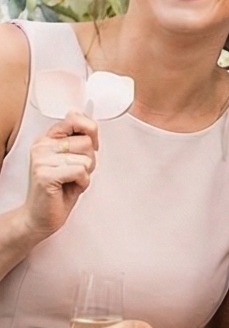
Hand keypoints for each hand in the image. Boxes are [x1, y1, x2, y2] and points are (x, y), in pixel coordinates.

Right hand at [24, 112, 97, 240]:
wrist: (40, 216)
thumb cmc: (59, 188)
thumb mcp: (73, 158)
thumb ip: (78, 137)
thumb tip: (78, 112)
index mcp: (47, 139)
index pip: (75, 119)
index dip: (90, 133)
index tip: (86, 147)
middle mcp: (41, 146)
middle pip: (87, 141)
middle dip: (89, 160)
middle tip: (74, 172)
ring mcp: (41, 160)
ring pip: (86, 158)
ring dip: (85, 173)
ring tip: (70, 181)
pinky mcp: (45, 175)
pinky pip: (81, 171)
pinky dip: (82, 182)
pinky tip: (68, 187)